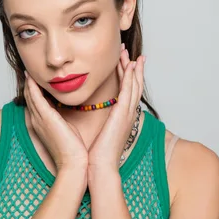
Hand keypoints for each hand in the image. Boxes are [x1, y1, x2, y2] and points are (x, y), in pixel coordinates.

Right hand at [23, 70, 88, 170]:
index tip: (35, 79)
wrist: (73, 163)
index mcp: (42, 123)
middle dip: (28, 84)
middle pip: (29, 98)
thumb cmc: (73, 149)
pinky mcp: (45, 118)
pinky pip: (35, 98)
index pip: (35, 103)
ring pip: (30, 96)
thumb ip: (64, 119)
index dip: (33, 90)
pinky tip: (31, 77)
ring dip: (28, 82)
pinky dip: (32, 87)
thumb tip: (68, 111)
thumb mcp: (67, 129)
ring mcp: (40, 119)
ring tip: (28, 70)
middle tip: (28, 70)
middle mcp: (38, 120)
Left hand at [87, 45, 145, 170]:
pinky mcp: (123, 114)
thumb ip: (96, 119)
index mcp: (120, 117)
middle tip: (128, 51)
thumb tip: (85, 110)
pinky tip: (131, 66)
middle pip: (133, 85)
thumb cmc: (95, 153)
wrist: (99, 166)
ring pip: (133, 85)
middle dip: (131, 67)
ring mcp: (127, 113)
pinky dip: (131, 77)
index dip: (125, 75)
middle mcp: (127, 113)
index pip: (125, 91)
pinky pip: (129, 91)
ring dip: (132, 67)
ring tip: (130, 53)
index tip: (123, 61)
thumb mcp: (97, 131)